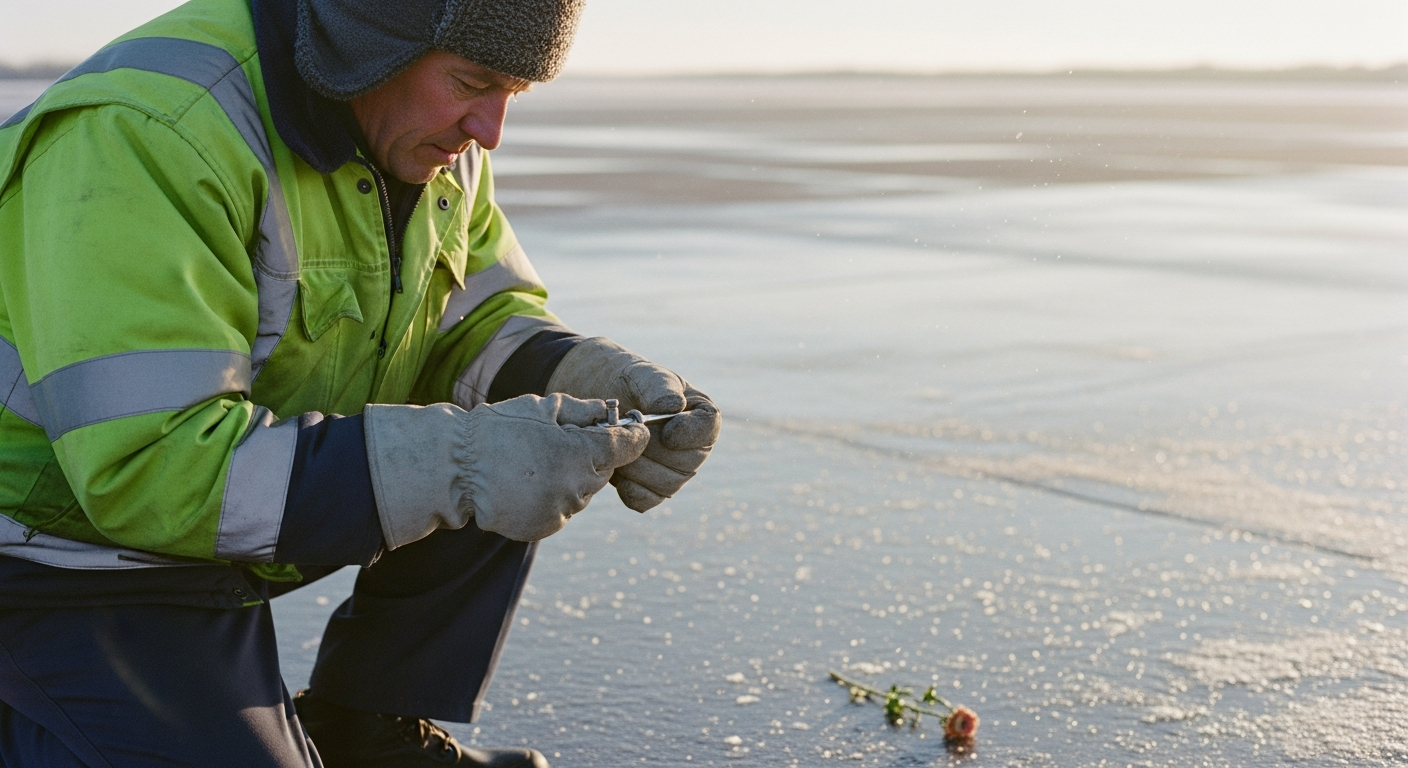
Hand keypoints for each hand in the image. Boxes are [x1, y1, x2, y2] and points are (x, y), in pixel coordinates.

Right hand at [364, 394, 648, 546]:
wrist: (456, 467)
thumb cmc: (499, 429)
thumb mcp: (543, 407)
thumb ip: (584, 410)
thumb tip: (612, 410)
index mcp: (581, 452)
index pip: (627, 446)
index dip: (632, 436)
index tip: (632, 429)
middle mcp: (576, 486)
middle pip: (604, 470)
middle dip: (595, 455)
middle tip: (568, 440)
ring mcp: (560, 510)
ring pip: (583, 491)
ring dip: (572, 477)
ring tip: (539, 461)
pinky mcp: (544, 526)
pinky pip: (562, 508)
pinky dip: (554, 496)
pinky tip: (529, 481)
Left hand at [545, 337, 721, 510]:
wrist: (599, 399)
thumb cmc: (627, 382)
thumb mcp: (642, 375)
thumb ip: (659, 388)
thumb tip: (675, 406)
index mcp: (699, 415)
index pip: (708, 429)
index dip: (690, 434)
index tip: (666, 430)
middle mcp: (693, 448)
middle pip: (686, 463)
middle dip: (653, 450)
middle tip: (627, 433)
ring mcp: (673, 472)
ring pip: (665, 485)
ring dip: (637, 467)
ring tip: (616, 445)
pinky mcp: (649, 489)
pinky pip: (646, 500)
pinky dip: (630, 490)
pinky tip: (615, 472)